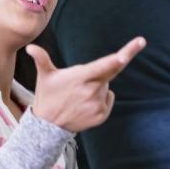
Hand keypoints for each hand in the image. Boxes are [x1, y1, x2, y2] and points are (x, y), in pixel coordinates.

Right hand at [26, 37, 144, 132]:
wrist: (48, 126)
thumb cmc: (47, 95)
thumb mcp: (44, 76)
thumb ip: (42, 59)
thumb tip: (30, 47)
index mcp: (80, 78)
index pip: (105, 65)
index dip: (123, 55)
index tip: (139, 44)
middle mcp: (91, 91)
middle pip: (111, 72)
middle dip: (120, 59)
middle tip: (138, 43)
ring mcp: (97, 105)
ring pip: (106, 86)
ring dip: (98, 85)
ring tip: (79, 93)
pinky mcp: (101, 115)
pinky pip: (108, 98)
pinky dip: (101, 97)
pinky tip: (85, 102)